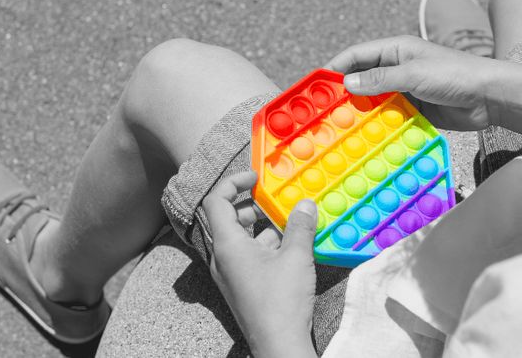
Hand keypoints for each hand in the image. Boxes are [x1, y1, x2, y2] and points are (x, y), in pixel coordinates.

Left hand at [201, 171, 317, 357]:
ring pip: (240, 238)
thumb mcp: (296, 256)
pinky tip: (290, 248)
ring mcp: (230, 274)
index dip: (233, 183)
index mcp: (227, 245)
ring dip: (262, 227)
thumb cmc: (282, 301)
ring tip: (289, 223)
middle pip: (227, 218)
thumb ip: (300, 226)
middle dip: (252, 205)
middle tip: (275, 202)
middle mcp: (222, 258)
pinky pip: (247, 256)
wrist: (278, 344)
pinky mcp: (241, 286)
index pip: (216, 201)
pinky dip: (265, 245)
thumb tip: (305, 205)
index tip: (255, 179)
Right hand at [325, 35, 505, 131]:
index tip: (314, 86)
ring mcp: (407, 90)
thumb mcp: (414, 74)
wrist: (489, 97)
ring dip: (360, 113)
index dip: (335, 68)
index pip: (356, 55)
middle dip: (344, 94)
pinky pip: (391, 117)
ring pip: (375, 101)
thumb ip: (380, 80)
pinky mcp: (416, 110)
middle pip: (363, 79)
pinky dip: (378, 125)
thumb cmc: (454, 75)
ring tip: (340, 129)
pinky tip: (365, 138)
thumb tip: (347, 83)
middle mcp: (398, 68)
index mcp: (396, 50)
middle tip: (323, 113)